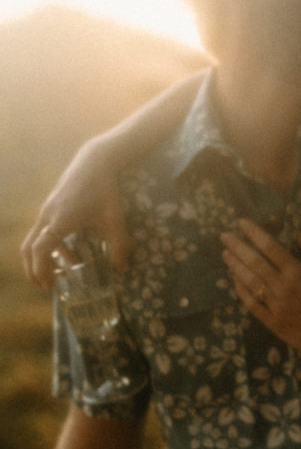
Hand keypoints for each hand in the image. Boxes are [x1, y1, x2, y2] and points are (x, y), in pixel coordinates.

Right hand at [21, 141, 130, 289]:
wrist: (95, 161)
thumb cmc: (105, 190)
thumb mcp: (115, 220)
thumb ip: (119, 246)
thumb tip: (122, 270)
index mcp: (60, 221)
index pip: (40, 250)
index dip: (40, 270)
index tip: (47, 287)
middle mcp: (48, 216)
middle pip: (29, 248)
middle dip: (34, 270)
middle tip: (45, 287)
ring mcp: (47, 209)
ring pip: (34, 239)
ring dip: (42, 259)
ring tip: (58, 274)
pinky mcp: (51, 206)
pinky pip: (43, 231)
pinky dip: (51, 246)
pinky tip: (71, 254)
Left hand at [221, 219, 300, 362]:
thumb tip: (298, 234)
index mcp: (297, 272)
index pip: (270, 247)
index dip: (254, 233)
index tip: (241, 222)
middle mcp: (282, 287)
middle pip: (255, 262)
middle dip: (238, 246)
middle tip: (225, 236)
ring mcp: (275, 305)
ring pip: (250, 281)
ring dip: (235, 266)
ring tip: (226, 254)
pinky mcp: (271, 321)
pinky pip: (251, 304)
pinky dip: (241, 290)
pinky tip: (234, 279)